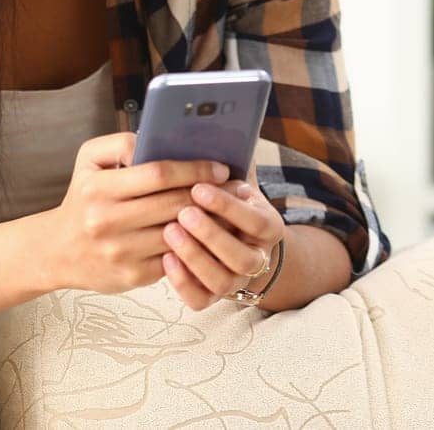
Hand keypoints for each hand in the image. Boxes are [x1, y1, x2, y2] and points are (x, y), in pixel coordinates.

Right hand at [37, 132, 229, 296]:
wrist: (58, 249)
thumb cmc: (83, 198)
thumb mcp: (88, 160)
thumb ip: (119, 143)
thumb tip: (157, 140)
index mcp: (98, 188)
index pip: (156, 174)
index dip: (192, 169)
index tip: (218, 167)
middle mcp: (107, 220)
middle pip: (174, 204)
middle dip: (210, 194)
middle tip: (235, 187)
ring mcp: (120, 251)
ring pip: (180, 234)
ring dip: (210, 222)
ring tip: (229, 209)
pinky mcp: (132, 276)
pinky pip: (174, 259)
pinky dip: (195, 246)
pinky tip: (209, 235)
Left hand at [161, 175, 285, 310]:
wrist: (234, 240)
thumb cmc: (224, 200)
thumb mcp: (234, 181)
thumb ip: (229, 165)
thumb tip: (213, 134)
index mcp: (267, 226)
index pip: (256, 220)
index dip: (228, 206)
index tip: (199, 187)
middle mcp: (257, 258)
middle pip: (241, 257)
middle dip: (211, 233)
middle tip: (183, 211)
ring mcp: (234, 280)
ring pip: (221, 281)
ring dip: (195, 256)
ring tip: (168, 231)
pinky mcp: (210, 296)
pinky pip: (199, 299)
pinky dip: (183, 282)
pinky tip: (165, 258)